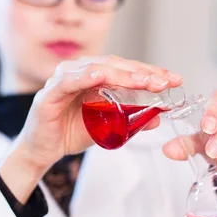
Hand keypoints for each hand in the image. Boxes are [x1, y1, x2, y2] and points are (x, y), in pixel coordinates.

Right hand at [0, 55, 181, 202]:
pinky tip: (102, 76)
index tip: (173, 79)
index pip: (126, 69)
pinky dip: (86, 76)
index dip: (150, 72)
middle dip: (142, 73)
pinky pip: (69, 81)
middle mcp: (79, 71)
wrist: (42, 150)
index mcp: (94, 76)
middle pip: (115, 65)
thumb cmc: (71, 132)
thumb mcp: (107, 127)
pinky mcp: (49, 93)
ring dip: (122, 74)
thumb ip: (130, 121)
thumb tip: (157, 118)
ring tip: (144, 81)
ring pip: (96, 69)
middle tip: (164, 82)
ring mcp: (63, 79)